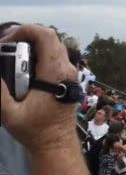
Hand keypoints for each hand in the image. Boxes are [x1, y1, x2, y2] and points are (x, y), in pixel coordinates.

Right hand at [0, 24, 77, 151]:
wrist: (56, 144)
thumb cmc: (35, 131)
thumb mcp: (8, 113)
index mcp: (55, 73)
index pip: (46, 36)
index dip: (25, 30)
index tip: (6, 41)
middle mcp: (67, 69)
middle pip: (50, 38)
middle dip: (25, 36)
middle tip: (5, 47)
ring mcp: (70, 73)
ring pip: (54, 46)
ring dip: (32, 45)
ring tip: (12, 55)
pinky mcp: (69, 78)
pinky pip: (56, 56)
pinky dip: (39, 53)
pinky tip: (23, 65)